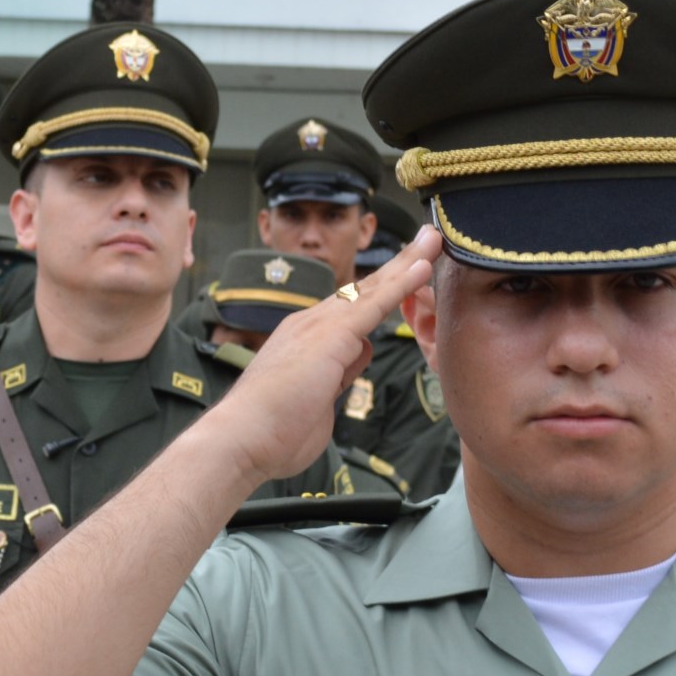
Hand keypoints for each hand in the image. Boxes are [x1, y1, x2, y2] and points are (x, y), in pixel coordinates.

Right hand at [199, 229, 438, 486]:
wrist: (242, 437)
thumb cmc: (273, 431)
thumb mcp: (318, 400)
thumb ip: (339, 375)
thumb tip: (355, 358)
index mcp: (306, 339)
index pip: (351, 308)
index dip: (380, 290)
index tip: (403, 271)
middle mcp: (311, 324)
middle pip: (364, 288)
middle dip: (398, 264)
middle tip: (427, 238)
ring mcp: (320, 326)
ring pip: (373, 288)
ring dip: (406, 263)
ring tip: (433, 239)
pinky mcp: (332, 335)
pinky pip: (375, 303)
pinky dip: (401, 283)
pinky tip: (423, 265)